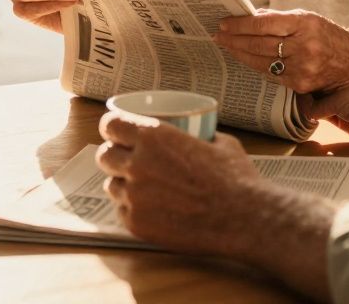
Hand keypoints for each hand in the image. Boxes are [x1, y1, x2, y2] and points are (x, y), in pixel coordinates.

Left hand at [95, 113, 262, 255]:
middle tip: (127, 161)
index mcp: (153, 136)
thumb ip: (198, 136)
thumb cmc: (236, 179)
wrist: (244, 219)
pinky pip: (123, 211)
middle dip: (113, 156)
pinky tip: (151, 209)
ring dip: (123, 184)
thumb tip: (200, 134)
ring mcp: (134, 196)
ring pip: (112, 185)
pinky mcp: (137, 223)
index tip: (116, 132)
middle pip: (104, 155)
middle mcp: (137, 164)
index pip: (111, 125)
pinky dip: (133, 209)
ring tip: (142, 188)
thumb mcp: (219, 143)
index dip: (112, 128)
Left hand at [215, 9, 348, 92]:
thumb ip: (278, 19)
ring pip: (261, 62)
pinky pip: (271, 74)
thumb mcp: (307, 19)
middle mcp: (304, 46)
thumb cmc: (327, 36)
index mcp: (304, 24)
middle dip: (234, 40)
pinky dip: (256, 65)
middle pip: (259, 44)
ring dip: (240, 54)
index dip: (240, 25)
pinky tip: (245, 59)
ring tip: (227, 46)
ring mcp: (302, 68)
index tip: (224, 24)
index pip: (264, 24)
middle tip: (219, 36)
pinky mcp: (300, 84)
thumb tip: (249, 17)